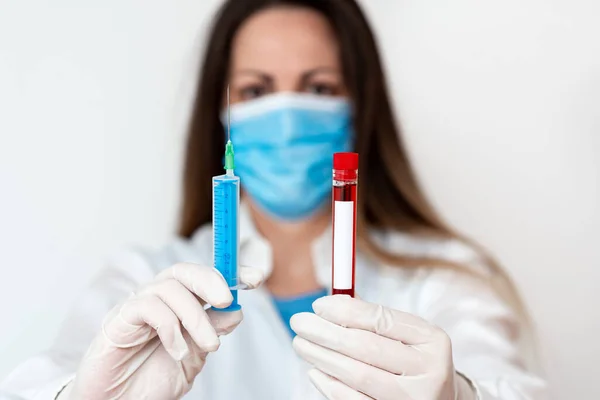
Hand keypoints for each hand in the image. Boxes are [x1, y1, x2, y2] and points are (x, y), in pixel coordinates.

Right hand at [60, 263, 262, 399]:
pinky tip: (177, 350)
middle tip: (227, 300)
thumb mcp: (194, 356)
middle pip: (185, 271)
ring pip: (170, 287)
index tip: (255, 278)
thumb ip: (212, 332)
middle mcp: (158, 299)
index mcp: (178, 305)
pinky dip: (170, 327)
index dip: (231, 272)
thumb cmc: (151, 380)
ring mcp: (137, 306)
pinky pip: (147, 306)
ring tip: (209, 345)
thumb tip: (236, 312)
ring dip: (195, 315)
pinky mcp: (118, 319)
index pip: (205, 278)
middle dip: (211, 280)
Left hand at [291, 295, 476, 399]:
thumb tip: (329, 305)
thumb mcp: (407, 336)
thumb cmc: (413, 360)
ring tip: (301, 344)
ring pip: (358, 375)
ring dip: (322, 357)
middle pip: (366, 347)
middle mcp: (429, 371)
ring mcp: (414, 398)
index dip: (345, 310)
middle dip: (326, 333)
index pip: (381, 319)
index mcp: (432, 340)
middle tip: (299, 323)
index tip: (318, 305)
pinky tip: (315, 371)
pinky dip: (331, 385)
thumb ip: (374, 319)